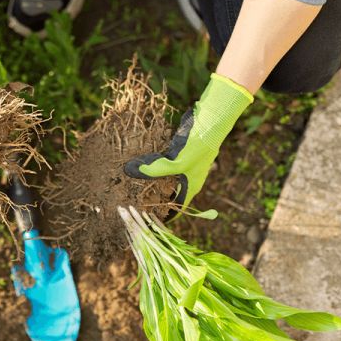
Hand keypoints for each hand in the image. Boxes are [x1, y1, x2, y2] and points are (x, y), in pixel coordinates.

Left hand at [124, 74, 252, 215]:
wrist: (211, 121)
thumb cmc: (198, 146)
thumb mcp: (175, 162)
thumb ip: (153, 170)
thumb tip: (129, 171)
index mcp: (190, 187)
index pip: (177, 209)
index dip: (164, 216)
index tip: (147, 219)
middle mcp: (188, 178)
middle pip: (169, 193)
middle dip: (154, 197)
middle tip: (133, 201)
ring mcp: (185, 165)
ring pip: (165, 177)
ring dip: (152, 180)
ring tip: (132, 184)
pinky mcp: (180, 152)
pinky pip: (164, 163)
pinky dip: (153, 165)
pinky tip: (140, 163)